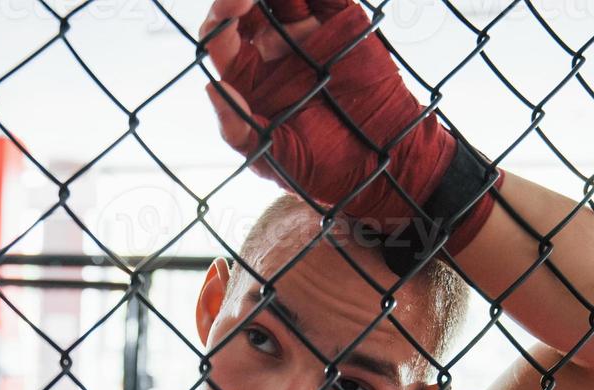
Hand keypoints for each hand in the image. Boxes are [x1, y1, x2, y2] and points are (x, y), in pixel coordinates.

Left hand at [198, 0, 459, 229]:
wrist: (381, 164)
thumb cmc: (321, 169)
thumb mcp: (274, 160)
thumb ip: (240, 130)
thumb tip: (212, 88)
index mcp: (249, 77)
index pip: (222, 37)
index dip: (220, 18)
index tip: (230, 7)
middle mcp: (273, 48)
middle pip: (247, 5)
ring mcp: (308, 31)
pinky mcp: (342, 21)